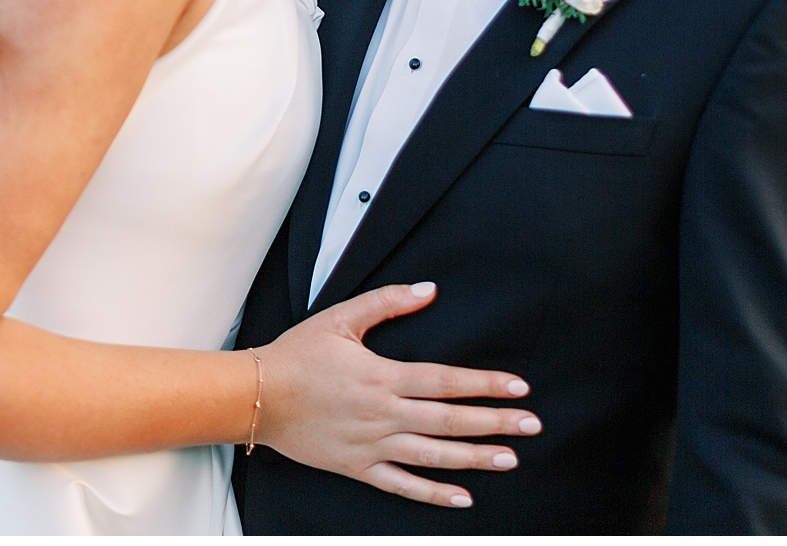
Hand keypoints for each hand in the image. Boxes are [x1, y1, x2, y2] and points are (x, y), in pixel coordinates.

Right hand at [254, 282, 539, 507]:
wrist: (255, 395)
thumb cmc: (297, 354)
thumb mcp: (340, 317)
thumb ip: (387, 302)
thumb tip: (429, 289)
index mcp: (381, 376)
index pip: (446, 381)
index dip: (485, 385)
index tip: (519, 388)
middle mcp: (382, 413)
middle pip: (449, 421)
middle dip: (494, 423)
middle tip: (531, 426)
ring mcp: (371, 445)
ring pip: (432, 456)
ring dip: (474, 459)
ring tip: (508, 459)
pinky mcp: (357, 467)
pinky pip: (401, 485)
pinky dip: (433, 494)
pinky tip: (463, 498)